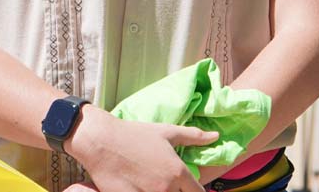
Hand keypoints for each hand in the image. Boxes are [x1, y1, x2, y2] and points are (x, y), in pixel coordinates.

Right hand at [66, 106, 218, 191]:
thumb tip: (216, 137)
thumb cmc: (135, 134)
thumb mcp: (167, 132)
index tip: (188, 189)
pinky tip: (140, 189)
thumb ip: (194, 136)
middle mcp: (165, 187)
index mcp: (177, 171)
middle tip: (168, 185)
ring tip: (152, 185)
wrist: (102, 140)